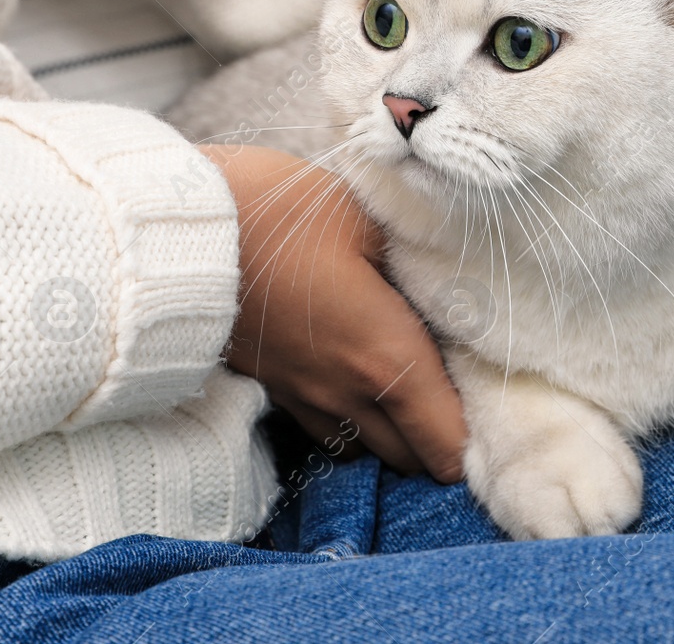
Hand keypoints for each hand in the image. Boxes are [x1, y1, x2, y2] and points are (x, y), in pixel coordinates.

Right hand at [201, 144, 465, 480]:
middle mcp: (348, 394)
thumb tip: (466, 267)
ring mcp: (305, 397)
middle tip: (464, 395)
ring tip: (419, 390)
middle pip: (414, 457)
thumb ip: (424, 254)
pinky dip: (356, 418)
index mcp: (386, 359)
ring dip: (399, 432)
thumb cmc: (280, 215)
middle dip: (443, 439)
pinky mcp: (273, 386)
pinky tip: (363, 378)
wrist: (180, 231)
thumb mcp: (371, 216)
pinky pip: (329, 427)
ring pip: (368, 448)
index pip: (448, 441)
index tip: (493, 406)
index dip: (477, 436)